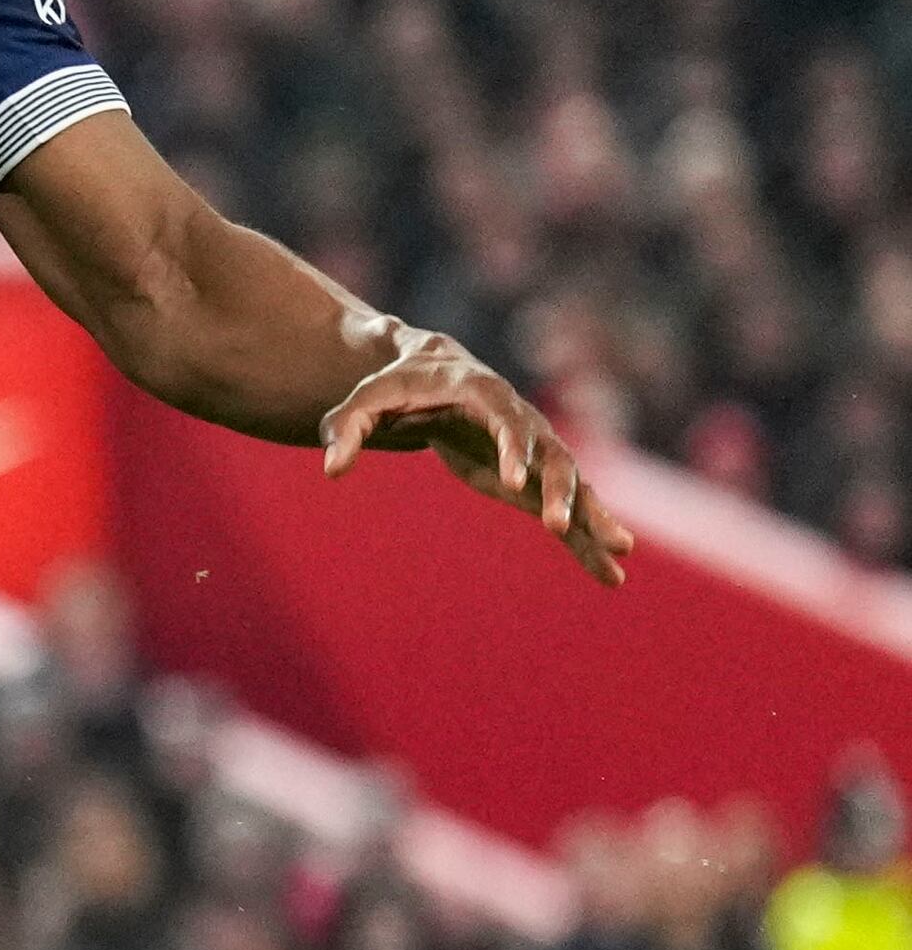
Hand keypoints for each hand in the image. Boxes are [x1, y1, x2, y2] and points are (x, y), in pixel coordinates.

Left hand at [320, 325, 632, 586]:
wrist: (434, 373)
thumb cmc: (399, 383)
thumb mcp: (367, 399)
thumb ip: (346, 428)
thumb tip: (330, 469)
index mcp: (487, 396)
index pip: (508, 423)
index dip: (515, 451)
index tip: (514, 484)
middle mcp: (524, 422)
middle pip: (553, 457)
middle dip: (562, 492)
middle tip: (560, 527)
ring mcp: (536, 453)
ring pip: (573, 487)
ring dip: (594, 518)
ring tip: (620, 552)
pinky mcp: (534, 481)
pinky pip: (569, 513)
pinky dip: (589, 542)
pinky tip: (612, 575)